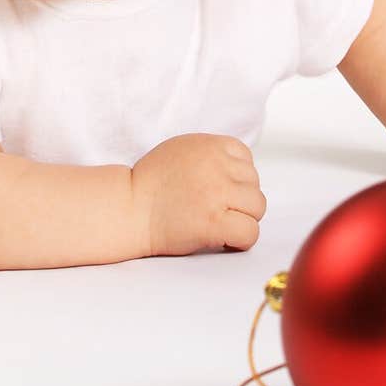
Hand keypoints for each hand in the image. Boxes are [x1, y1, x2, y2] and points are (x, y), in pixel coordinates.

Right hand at [131, 133, 266, 255]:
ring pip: (257, 208)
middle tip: (215, 211)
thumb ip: (212, 154)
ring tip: (219, 224)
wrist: (128, 209)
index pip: (246, 159)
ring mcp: (216, 193)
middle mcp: (216, 165)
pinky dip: (241, 241)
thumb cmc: (151, 184)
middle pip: (254, 185)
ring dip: (242, 219)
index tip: (218, 192)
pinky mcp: (213, 222)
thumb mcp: (183, 150)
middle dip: (239, 201)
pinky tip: (222, 240)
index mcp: (210, 145)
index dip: (235, 179)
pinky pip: (250, 232)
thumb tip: (242, 170)